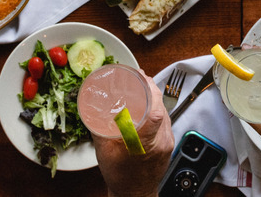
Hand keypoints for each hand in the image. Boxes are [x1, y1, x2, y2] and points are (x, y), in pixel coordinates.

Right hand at [93, 72, 173, 196]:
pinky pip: (166, 119)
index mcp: (145, 143)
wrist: (135, 194)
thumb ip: (99, 129)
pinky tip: (148, 104)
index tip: (142, 79)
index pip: (156, 114)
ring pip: (165, 112)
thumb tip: (92, 107)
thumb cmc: (120, 177)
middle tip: (140, 76)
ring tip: (143, 85)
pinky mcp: (169, 143)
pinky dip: (157, 108)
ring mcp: (168, 142)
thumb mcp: (104, 152)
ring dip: (155, 97)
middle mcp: (161, 141)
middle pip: (162, 107)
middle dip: (152, 88)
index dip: (151, 92)